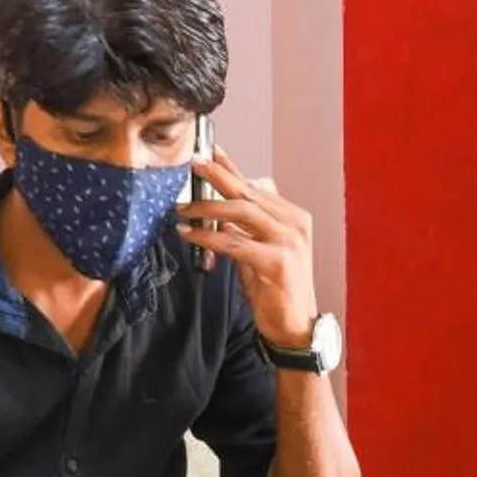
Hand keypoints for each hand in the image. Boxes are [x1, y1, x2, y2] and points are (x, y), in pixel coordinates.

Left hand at [175, 146, 318, 347]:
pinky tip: (188, 234)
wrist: (295, 326)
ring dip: (207, 207)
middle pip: (248, 192)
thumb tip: (218, 208)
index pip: (255, 186)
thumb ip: (244, 228)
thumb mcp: (258, 250)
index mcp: (292, 216)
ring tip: (181, 208)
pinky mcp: (278, 262)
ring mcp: (289, 241)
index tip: (209, 151)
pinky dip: (208, 236)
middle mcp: (294, 223)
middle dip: (217, 175)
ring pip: (241, 212)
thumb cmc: (276, 289)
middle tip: (192, 164)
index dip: (231, 167)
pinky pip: (235, 242)